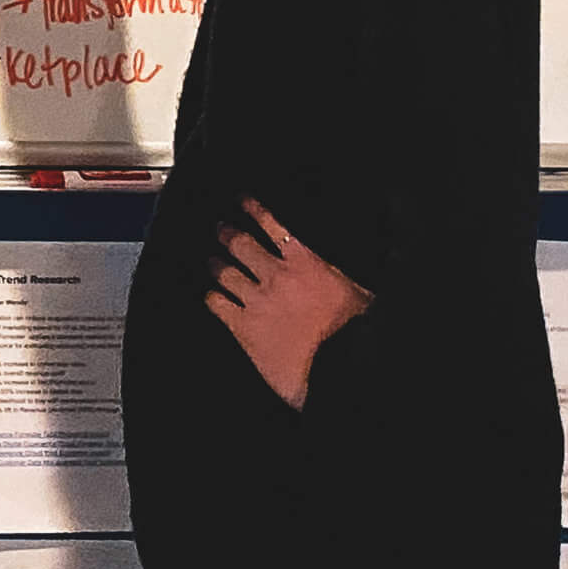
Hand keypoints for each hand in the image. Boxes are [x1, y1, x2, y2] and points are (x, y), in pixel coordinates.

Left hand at [204, 198, 372, 410]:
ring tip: (211, 260)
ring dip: (215, 264)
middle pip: (240, 244)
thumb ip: (339, 273)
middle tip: (219, 228)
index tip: (242, 200)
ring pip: (224, 272)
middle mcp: (276, 276)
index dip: (253, 209)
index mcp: (305, 263)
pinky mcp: (244, 327)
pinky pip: (217, 304)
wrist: (341, 368)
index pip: (272, 225)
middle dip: (226, 233)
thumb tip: (348, 263)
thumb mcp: (357, 292)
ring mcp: (257, 301)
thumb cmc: (355, 332)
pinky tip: (210, 295)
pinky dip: (211, 296)